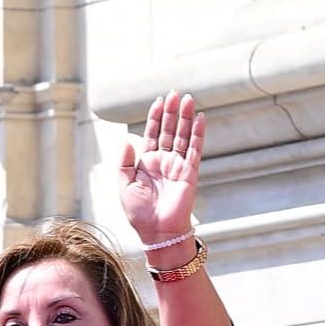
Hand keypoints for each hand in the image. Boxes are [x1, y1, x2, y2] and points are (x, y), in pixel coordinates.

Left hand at [116, 93, 207, 254]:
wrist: (156, 232)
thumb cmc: (138, 213)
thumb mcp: (124, 185)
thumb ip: (124, 163)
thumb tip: (127, 140)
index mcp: (147, 163)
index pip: (153, 134)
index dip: (156, 118)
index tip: (159, 101)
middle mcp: (164, 161)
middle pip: (169, 131)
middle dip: (172, 112)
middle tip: (176, 94)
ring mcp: (178, 166)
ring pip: (183, 136)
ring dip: (186, 118)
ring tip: (188, 99)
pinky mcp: (190, 173)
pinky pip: (195, 149)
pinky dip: (198, 134)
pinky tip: (200, 118)